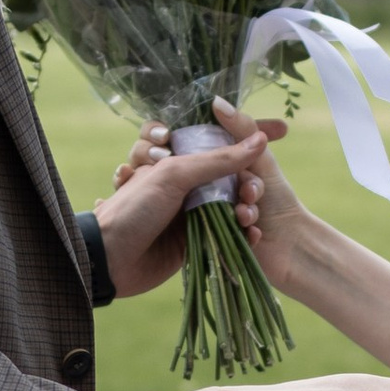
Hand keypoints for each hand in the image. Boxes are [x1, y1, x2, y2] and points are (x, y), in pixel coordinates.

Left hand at [94, 109, 290, 300]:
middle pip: (230, 173)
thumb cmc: (133, 209)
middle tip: (262, 190)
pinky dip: (242, 234)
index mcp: (177, 156)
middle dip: (252, 179)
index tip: (281, 130)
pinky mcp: (193, 240)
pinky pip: (226, 232)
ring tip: (254, 214)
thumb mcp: (174, 175)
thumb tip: (260, 140)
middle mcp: (185, 180)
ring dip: (248, 208)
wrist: (108, 260)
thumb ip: (217, 160)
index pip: (219, 137)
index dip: (248, 134)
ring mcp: (190, 211)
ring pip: (231, 203)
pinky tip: (254, 235)